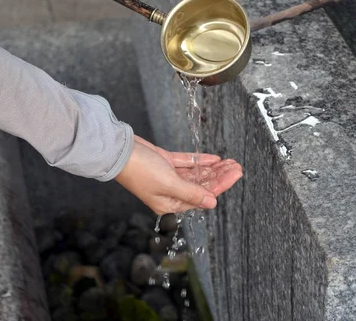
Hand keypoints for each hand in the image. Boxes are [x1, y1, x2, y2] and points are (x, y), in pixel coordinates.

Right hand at [115, 135, 242, 214]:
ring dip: (213, 168)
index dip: (220, 185)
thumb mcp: (169, 184)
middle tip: (237, 166)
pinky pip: (187, 163)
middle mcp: (170, 192)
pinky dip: (200, 161)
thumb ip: (192, 193)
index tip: (235, 174)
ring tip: (229, 162)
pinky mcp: (164, 162)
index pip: (202, 196)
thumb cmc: (140, 170)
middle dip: (220, 176)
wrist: (119, 151)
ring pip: (196, 174)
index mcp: (170, 203)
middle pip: (201, 185)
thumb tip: (211, 203)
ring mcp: (167, 176)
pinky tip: (214, 159)